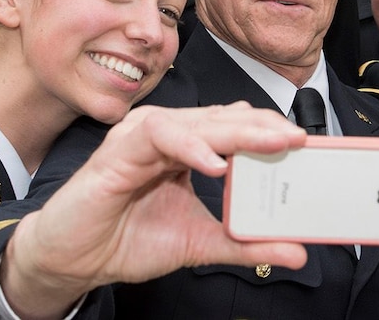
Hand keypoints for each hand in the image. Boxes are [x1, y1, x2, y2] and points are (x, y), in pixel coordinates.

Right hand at [1, 102, 307, 318]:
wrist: (74, 258)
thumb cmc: (127, 240)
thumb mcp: (200, 244)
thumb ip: (246, 245)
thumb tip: (298, 252)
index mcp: (185, 147)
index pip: (233, 127)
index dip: (268, 132)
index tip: (304, 145)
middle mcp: (166, 134)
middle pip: (222, 119)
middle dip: (263, 128)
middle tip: (298, 139)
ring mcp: (142, 137)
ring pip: (197, 121)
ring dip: (236, 132)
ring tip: (271, 144)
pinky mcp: (119, 150)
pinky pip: (160, 136)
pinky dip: (190, 147)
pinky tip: (216, 164)